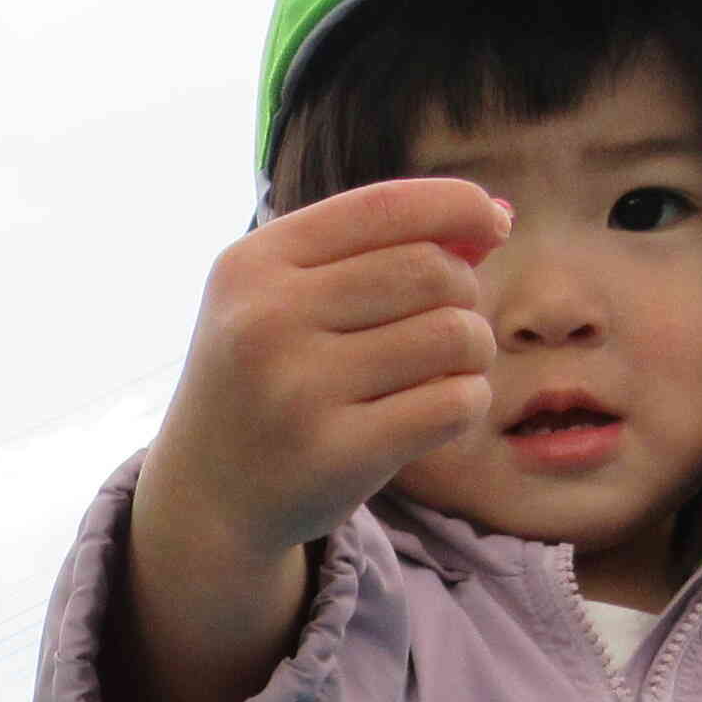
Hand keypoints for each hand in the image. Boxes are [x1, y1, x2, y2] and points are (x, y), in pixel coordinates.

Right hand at [140, 177, 511, 560]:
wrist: (207, 496)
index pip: (385, 206)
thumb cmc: (264, 384)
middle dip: (466, 292)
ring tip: (447, 369)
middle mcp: (268, 319)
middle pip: (430, 271)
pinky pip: (452, 403)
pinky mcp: (335, 454)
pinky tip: (440, 409)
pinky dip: (468, 400)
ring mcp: (298, 390)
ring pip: (452, 335)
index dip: (458, 205)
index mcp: (253, 265)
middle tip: (450, 325)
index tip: (494, 223)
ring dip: (474, 350)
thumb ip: (373, 253)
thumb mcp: (281, 300)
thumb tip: (492, 218)